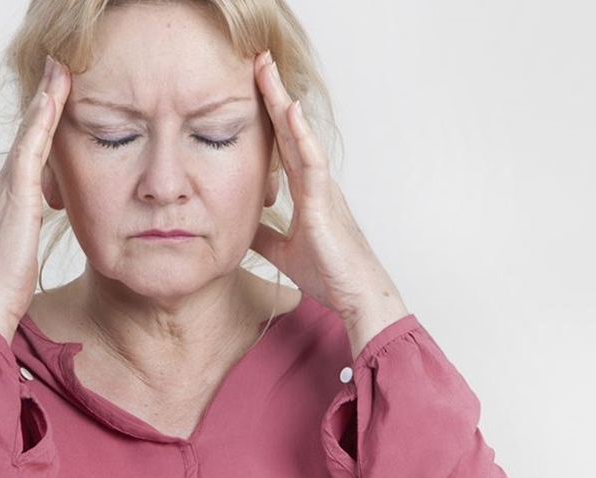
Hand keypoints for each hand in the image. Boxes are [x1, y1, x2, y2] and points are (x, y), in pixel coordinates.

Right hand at [0, 57, 70, 343]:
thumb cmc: (5, 291)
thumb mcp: (23, 254)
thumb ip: (30, 233)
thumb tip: (43, 229)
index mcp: (5, 203)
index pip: (27, 154)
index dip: (41, 124)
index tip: (56, 97)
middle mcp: (0, 191)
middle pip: (25, 137)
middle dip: (42, 102)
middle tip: (57, 69)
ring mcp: (4, 193)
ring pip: (27, 137)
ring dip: (43, 103)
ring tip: (58, 72)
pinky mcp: (14, 202)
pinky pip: (29, 154)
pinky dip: (40, 126)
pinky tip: (51, 104)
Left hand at [251, 51, 407, 355]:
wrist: (355, 297)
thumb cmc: (329, 273)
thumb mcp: (283, 250)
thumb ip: (263, 234)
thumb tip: (240, 225)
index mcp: (306, 191)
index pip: (281, 145)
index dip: (267, 116)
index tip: (250, 87)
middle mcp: (315, 183)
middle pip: (289, 131)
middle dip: (273, 96)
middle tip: (258, 61)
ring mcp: (322, 190)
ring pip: (300, 138)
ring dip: (282, 103)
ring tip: (267, 71)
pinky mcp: (324, 205)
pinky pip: (312, 164)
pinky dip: (301, 137)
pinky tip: (289, 112)